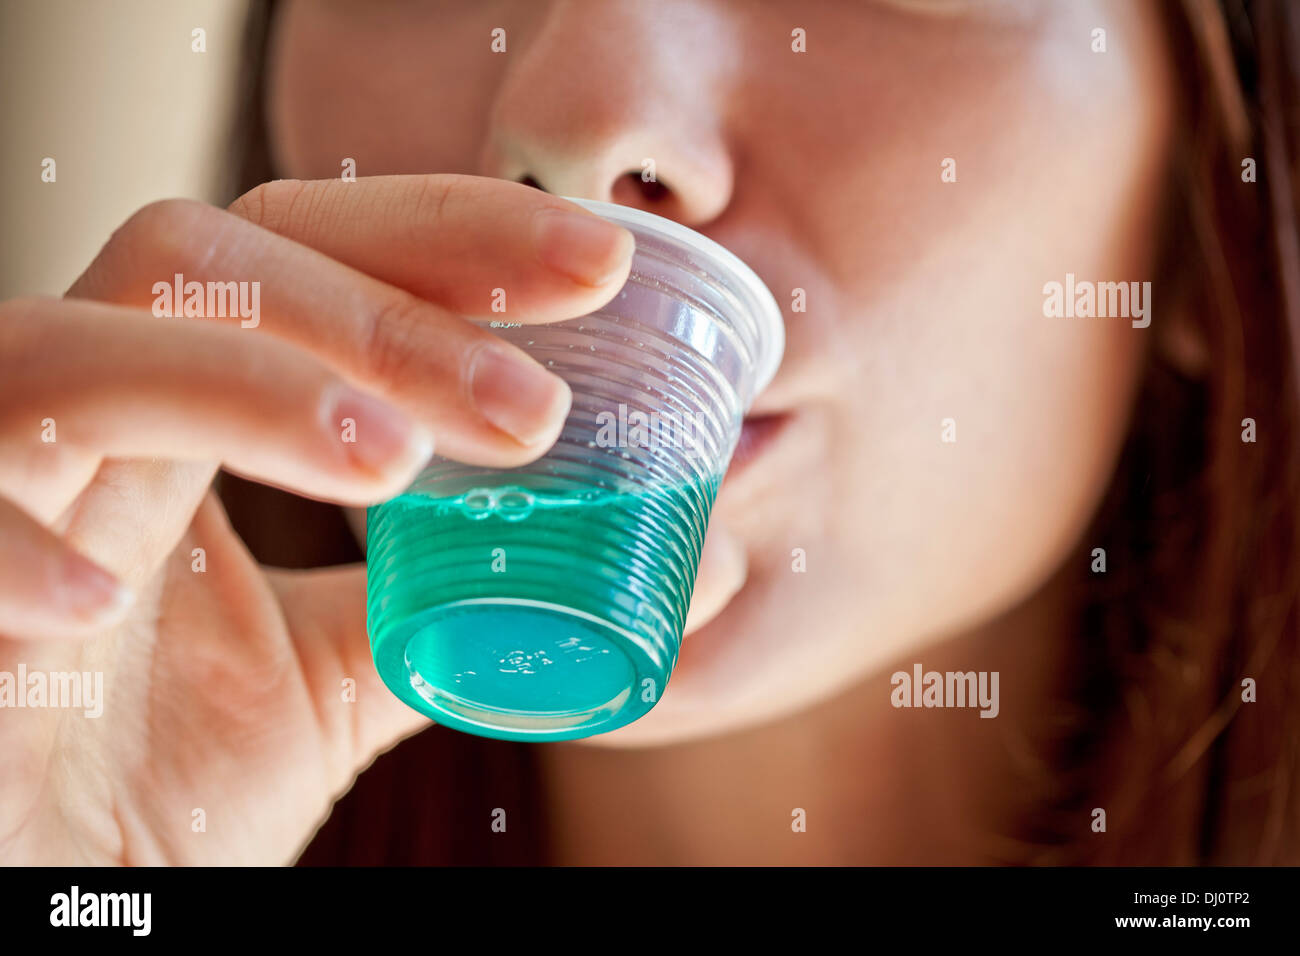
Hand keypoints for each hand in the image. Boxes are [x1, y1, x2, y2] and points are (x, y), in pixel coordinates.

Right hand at [0, 175, 632, 863]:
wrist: (46, 904)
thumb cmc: (162, 797)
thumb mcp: (345, 675)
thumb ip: (478, 600)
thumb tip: (699, 555)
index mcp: (188, 423)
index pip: (308, 258)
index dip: (450, 238)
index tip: (601, 265)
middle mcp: (88, 428)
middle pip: (208, 258)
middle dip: (388, 294)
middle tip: (537, 397)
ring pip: (74, 351)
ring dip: (252, 385)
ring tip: (396, 462)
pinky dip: (17, 545)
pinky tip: (104, 606)